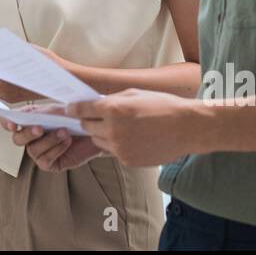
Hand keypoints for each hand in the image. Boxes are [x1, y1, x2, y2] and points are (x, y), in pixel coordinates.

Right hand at [1, 118, 102, 171]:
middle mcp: (30, 139)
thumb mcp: (57, 110)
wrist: (94, 129)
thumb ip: (39, 112)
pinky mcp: (50, 164)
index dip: (7, 123)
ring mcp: (39, 152)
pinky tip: (67, 142)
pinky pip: (45, 160)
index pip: (9, 123)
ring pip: (33, 150)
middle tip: (40, 128)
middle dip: (28, 133)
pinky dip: (56, 149)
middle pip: (17, 139)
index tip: (13, 124)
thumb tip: (24, 115)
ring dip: (49, 140)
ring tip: (64, 132)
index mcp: (28, 122)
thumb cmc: (73, 117)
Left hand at [66, 88, 211, 166]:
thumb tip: (95, 104)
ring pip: (98, 141)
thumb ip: (112, 100)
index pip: (81, 109)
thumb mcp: (135, 94)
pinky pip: (113, 151)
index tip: (69, 108)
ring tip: (120, 127)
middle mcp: (112, 130)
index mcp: (113, 109)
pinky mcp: (127, 160)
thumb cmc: (163, 106)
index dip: (73, 108)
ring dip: (103, 134)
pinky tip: (132, 138)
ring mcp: (119, 148)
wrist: (186, 128)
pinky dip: (117, 145)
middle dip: (90, 120)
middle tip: (99, 116)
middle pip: (87, 126)